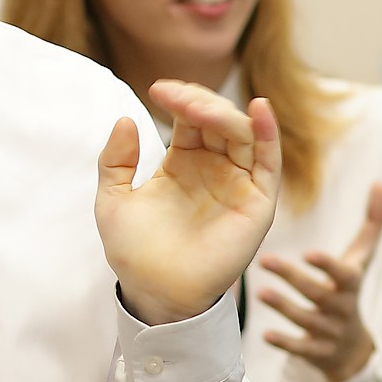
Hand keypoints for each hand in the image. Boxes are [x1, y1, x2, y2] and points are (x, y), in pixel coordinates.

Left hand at [98, 83, 281, 326]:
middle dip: (198, 101)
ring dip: (223, 112)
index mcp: (184, 162)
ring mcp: (237, 183)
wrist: (154, 292)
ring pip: (243, 133)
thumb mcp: (113, 199)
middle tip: (174, 97)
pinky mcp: (257, 203)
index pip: (192, 117)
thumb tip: (125, 118)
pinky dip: (268, 132)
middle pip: (219, 118)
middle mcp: (215, 168)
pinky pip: (268, 161)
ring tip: (195, 106)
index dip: (180, 98)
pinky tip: (258, 109)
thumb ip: (115, 161)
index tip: (157, 89)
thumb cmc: (135, 252)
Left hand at [259, 182, 381, 381]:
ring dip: (283, 307)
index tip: (308, 253)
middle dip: (292, 277)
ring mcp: (328, 331)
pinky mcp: (316, 352)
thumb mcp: (361, 259)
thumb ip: (372, 223)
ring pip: (306, 320)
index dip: (327, 264)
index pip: (341, 273)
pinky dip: (285, 343)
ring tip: (260, 292)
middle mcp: (340, 307)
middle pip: (317, 293)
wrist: (351, 347)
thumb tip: (379, 182)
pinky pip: (300, 348)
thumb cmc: (349, 289)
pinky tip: (265, 335)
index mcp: (349, 283)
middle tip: (265, 259)